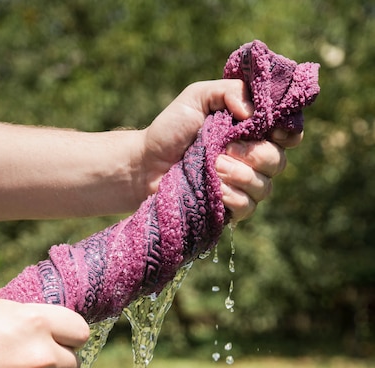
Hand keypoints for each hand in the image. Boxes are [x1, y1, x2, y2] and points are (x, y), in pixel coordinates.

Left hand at [141, 79, 302, 221]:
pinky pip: (248, 207)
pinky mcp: (229, 209)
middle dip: (256, 154)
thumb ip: (228, 91)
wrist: (146, 164)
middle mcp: (251, 159)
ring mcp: (241, 187)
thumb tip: (252, 112)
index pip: (288, 133)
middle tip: (227, 148)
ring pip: (265, 187)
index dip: (288, 132)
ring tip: (213, 167)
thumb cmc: (170, 130)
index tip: (274, 129)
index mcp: (251, 131)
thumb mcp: (197, 97)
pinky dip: (232, 197)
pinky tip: (213, 189)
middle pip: (279, 161)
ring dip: (240, 176)